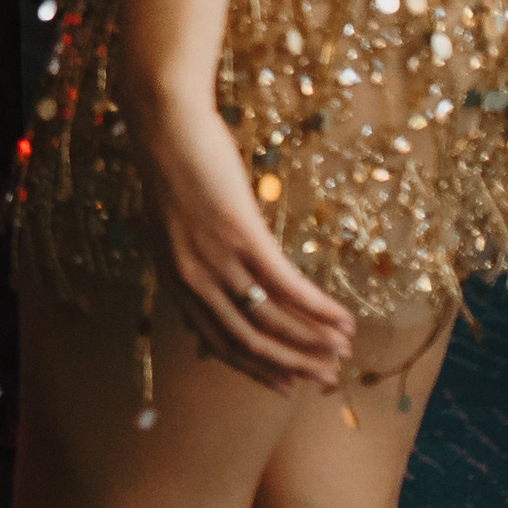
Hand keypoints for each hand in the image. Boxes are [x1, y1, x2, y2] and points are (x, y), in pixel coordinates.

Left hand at [125, 86, 353, 396]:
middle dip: (291, 365)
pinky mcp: (242, 234)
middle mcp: (193, 280)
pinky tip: (343, 318)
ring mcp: (217, 258)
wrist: (164, 122)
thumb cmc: (171, 164)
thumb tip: (214, 285)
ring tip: (343, 351)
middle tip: (326, 379)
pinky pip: (286, 284)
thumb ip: (189, 260)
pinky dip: (318, 308)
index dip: (256, 368)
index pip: (219, 342)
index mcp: (175, 280)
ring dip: (312, 341)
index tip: (286, 385)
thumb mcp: (171, 224)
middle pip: (248, 340)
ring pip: (271, 320)